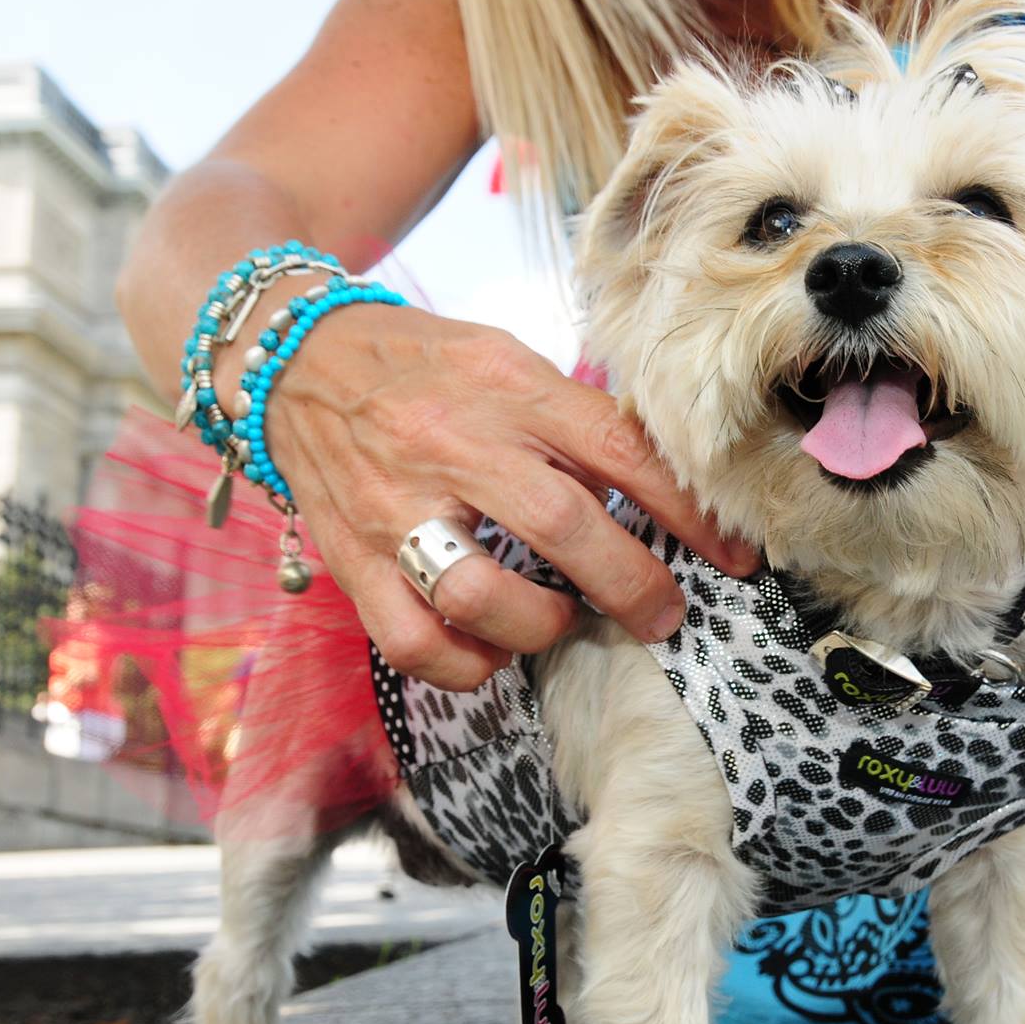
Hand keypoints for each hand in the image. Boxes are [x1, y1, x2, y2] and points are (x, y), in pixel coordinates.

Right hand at [260, 304, 756, 689]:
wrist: (293, 359)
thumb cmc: (420, 365)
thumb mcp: (506, 361)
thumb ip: (572, 418)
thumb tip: (661, 485)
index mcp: (505, 386)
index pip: (618, 452)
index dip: (686, 513)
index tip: (732, 556)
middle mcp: (452, 444)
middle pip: (565, 528)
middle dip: (632, 586)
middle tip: (662, 614)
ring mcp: (395, 506)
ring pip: (481, 594)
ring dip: (541, 626)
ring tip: (562, 623)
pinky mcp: (352, 558)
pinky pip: (414, 641)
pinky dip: (466, 663)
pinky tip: (491, 649)